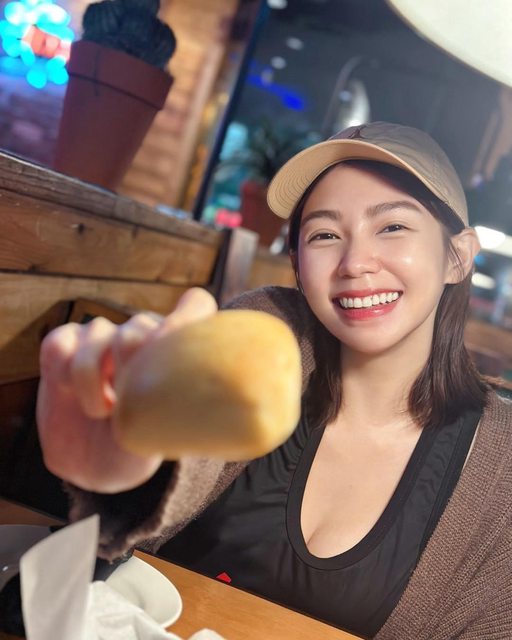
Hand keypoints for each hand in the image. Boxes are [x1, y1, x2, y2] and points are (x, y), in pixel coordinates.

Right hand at [36, 288, 217, 492]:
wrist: (96, 464)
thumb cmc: (143, 443)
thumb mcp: (176, 429)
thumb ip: (199, 407)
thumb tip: (242, 416)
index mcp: (176, 346)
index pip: (196, 306)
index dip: (189, 319)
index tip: (178, 354)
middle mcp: (142, 333)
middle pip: (139, 326)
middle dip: (131, 367)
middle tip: (128, 401)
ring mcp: (101, 336)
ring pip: (98, 333)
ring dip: (94, 381)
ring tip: (104, 411)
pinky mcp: (64, 345)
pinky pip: (59, 344)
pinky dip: (62, 374)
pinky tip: (72, 395)